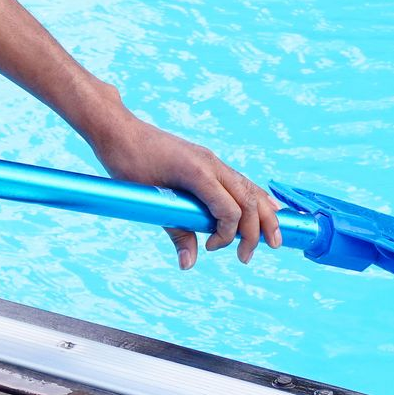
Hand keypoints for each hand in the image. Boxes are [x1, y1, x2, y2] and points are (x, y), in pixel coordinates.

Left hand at [87, 114, 281, 269]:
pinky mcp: (206, 161)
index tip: (209, 248)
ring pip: (248, 188)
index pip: (230, 210)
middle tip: (248, 257)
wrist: (119, 131)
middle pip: (248, 200)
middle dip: (256, 230)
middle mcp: (211, 163)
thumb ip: (175, 231)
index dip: (226, 235)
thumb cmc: (128, 162)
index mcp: (198, 172)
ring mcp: (211, 160)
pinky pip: (238, 180)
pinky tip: (267, 206)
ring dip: (263, 214)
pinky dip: (255, 196)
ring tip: (274, 238)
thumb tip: (188, 264)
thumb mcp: (150, 199)